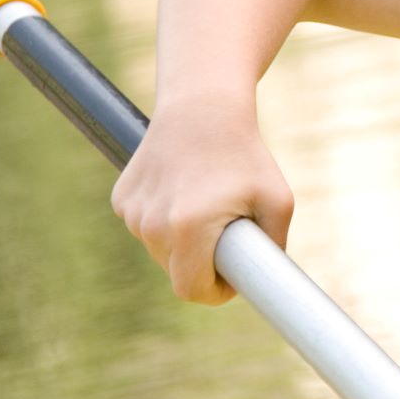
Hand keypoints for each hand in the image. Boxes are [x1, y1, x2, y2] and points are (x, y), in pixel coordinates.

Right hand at [110, 93, 293, 303]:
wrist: (203, 107)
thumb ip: (274, 250)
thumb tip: (269, 286)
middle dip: (202, 264)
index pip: (192, 290)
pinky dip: (164, 219)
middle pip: (176, 272)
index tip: (231, 279)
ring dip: (183, 239)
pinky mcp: (121, 198)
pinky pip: (147, 226)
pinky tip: (182, 188)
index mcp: (188, 229)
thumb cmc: (245, 155)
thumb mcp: (278, 201)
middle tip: (227, 234)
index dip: (215, 292)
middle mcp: (151, 224)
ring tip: (206, 202)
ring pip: (161, 249)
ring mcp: (132, 212)